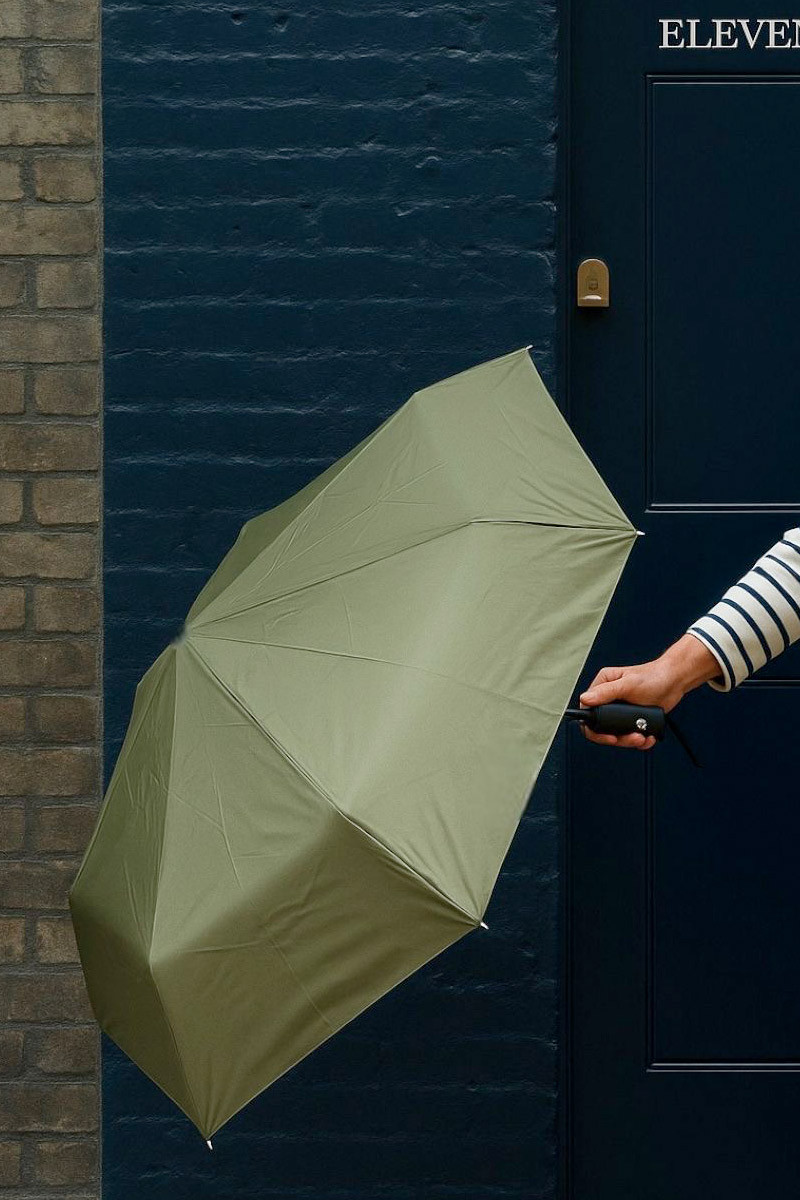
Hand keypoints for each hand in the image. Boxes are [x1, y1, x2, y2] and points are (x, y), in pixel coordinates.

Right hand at [578, 633, 719, 748]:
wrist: (674, 681)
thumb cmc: (653, 676)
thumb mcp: (628, 683)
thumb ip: (606, 692)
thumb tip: (585, 699)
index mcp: (602, 686)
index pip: (587, 711)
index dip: (594, 728)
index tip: (609, 737)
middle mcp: (608, 700)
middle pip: (601, 728)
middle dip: (616, 738)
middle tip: (631, 738)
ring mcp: (620, 711)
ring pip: (616, 735)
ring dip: (629, 741)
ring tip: (642, 737)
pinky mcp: (632, 720)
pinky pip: (629, 736)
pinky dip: (639, 741)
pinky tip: (648, 737)